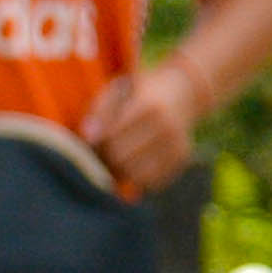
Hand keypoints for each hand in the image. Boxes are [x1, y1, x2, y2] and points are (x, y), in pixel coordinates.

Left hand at [76, 54, 200, 198]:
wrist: (182, 91)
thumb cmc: (140, 93)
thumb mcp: (118, 91)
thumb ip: (101, 111)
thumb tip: (89, 137)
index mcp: (149, 106)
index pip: (110, 139)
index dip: (97, 143)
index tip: (94, 139)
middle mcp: (167, 126)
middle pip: (121, 158)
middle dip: (107, 158)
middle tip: (103, 152)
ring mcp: (177, 143)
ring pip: (135, 175)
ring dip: (121, 171)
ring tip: (117, 158)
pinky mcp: (182, 158)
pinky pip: (151, 182)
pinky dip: (138, 178)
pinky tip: (135, 162)